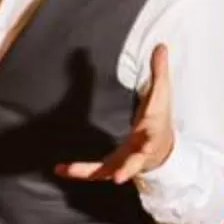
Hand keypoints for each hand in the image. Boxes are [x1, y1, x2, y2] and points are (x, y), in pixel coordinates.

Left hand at [57, 44, 174, 183]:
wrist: (163, 149)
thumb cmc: (160, 119)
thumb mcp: (161, 94)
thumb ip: (159, 70)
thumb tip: (161, 45)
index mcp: (151, 131)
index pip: (152, 131)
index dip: (149, 139)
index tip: (146, 144)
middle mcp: (139, 151)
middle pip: (134, 162)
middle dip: (127, 169)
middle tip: (118, 178)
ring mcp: (125, 162)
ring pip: (109, 171)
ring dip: (89, 171)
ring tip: (67, 169)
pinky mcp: (113, 166)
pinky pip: (95, 172)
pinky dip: (79, 172)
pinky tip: (60, 169)